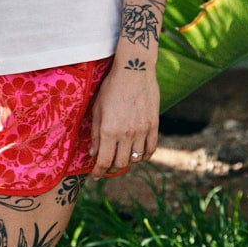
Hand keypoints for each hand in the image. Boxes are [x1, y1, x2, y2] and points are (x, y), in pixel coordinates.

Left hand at [89, 63, 160, 177]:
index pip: (104, 161)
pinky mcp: (154, 126)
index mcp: (109, 130)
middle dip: (111, 169)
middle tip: (106, 168)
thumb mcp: (97, 109)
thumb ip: (95, 134)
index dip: (98, 172)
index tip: (95, 176)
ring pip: (136, 159)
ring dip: (127, 163)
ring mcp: (142, 131)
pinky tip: (138, 155)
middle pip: (120, 164)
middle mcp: (126, 134)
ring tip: (121, 160)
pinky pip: (151, 149)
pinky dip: (144, 157)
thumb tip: (93, 154)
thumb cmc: (111, 88)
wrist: (134, 71)